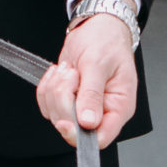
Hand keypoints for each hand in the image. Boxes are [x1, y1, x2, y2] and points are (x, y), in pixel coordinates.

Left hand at [36, 13, 137, 148]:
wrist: (97, 28)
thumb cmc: (106, 42)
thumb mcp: (98, 64)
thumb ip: (92, 94)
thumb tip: (89, 122)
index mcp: (119, 107)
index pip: (101, 138)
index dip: (80, 135)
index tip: (65, 121)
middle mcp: (102, 112)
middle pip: (73, 127)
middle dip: (64, 99)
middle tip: (72, 75)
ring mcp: (82, 108)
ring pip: (56, 116)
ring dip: (55, 90)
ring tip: (69, 70)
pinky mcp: (67, 101)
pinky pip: (47, 105)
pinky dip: (48, 87)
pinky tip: (61, 73)